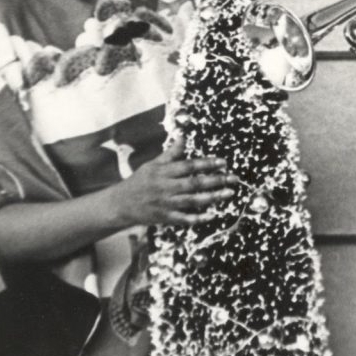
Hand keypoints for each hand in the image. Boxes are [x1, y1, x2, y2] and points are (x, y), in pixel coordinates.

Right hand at [113, 136, 237, 225]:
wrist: (120, 204)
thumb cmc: (140, 182)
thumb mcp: (153, 164)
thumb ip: (171, 153)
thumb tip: (183, 137)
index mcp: (164, 172)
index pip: (189, 166)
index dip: (207, 164)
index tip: (223, 162)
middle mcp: (166, 187)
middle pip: (195, 183)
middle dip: (216, 180)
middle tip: (234, 178)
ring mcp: (167, 204)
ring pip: (194, 200)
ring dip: (213, 197)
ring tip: (229, 193)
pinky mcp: (166, 218)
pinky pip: (185, 218)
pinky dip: (199, 217)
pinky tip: (213, 215)